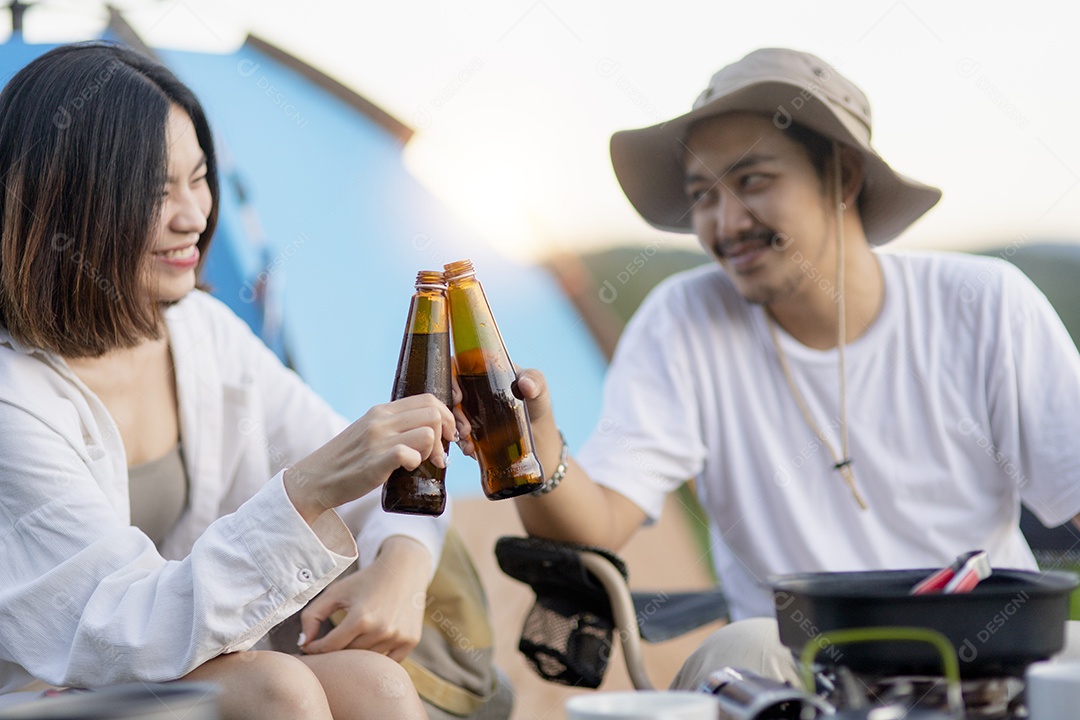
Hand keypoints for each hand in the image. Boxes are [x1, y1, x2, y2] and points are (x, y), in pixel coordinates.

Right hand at [286, 394, 454, 523]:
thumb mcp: (369, 431)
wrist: (315, 478)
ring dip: (432, 451)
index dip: (447, 416)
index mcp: (382, 411)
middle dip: (446, 435)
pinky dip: (416, 464)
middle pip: (434, 413)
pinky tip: (407, 470)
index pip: (428, 399)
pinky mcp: (375, 462)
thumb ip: (394, 426)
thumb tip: (429, 431)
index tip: (447, 436)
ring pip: (428, 433)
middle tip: (439, 455)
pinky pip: (409, 454)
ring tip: (422, 463)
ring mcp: (377, 440)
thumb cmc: (348, 459)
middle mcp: (380, 421)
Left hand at [298, 537, 431, 661]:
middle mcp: (381, 630)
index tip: (309, 646)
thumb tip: (302, 643)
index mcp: (360, 618)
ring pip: (368, 660)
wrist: (404, 569)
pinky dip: (378, 658)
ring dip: (357, 653)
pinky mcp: (411, 640)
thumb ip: (312, 615)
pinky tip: (372, 642)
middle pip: (348, 655)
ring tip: (351, 639)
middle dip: (335, 651)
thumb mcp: (336, 592)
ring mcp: (398, 637)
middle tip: (328, 644)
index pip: (329, 647)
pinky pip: (388, 662)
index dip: (315, 648)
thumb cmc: (365, 581)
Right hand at [453, 366, 559, 464]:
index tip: (458, 396)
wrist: (539, 434)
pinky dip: (461, 442)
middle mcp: (471, 390)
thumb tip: (526, 385)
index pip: (457, 367)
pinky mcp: (470, 430)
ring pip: (450, 415)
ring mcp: (468, 411)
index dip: (450, 379)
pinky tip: (470, 449)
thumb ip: (535, 381)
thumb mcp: (538, 387)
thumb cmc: (537, 402)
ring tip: (466, 439)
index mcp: (483, 372)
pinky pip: (458, 434)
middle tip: (463, 426)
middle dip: (452, 411)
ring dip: (453, 428)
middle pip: (449, 394)